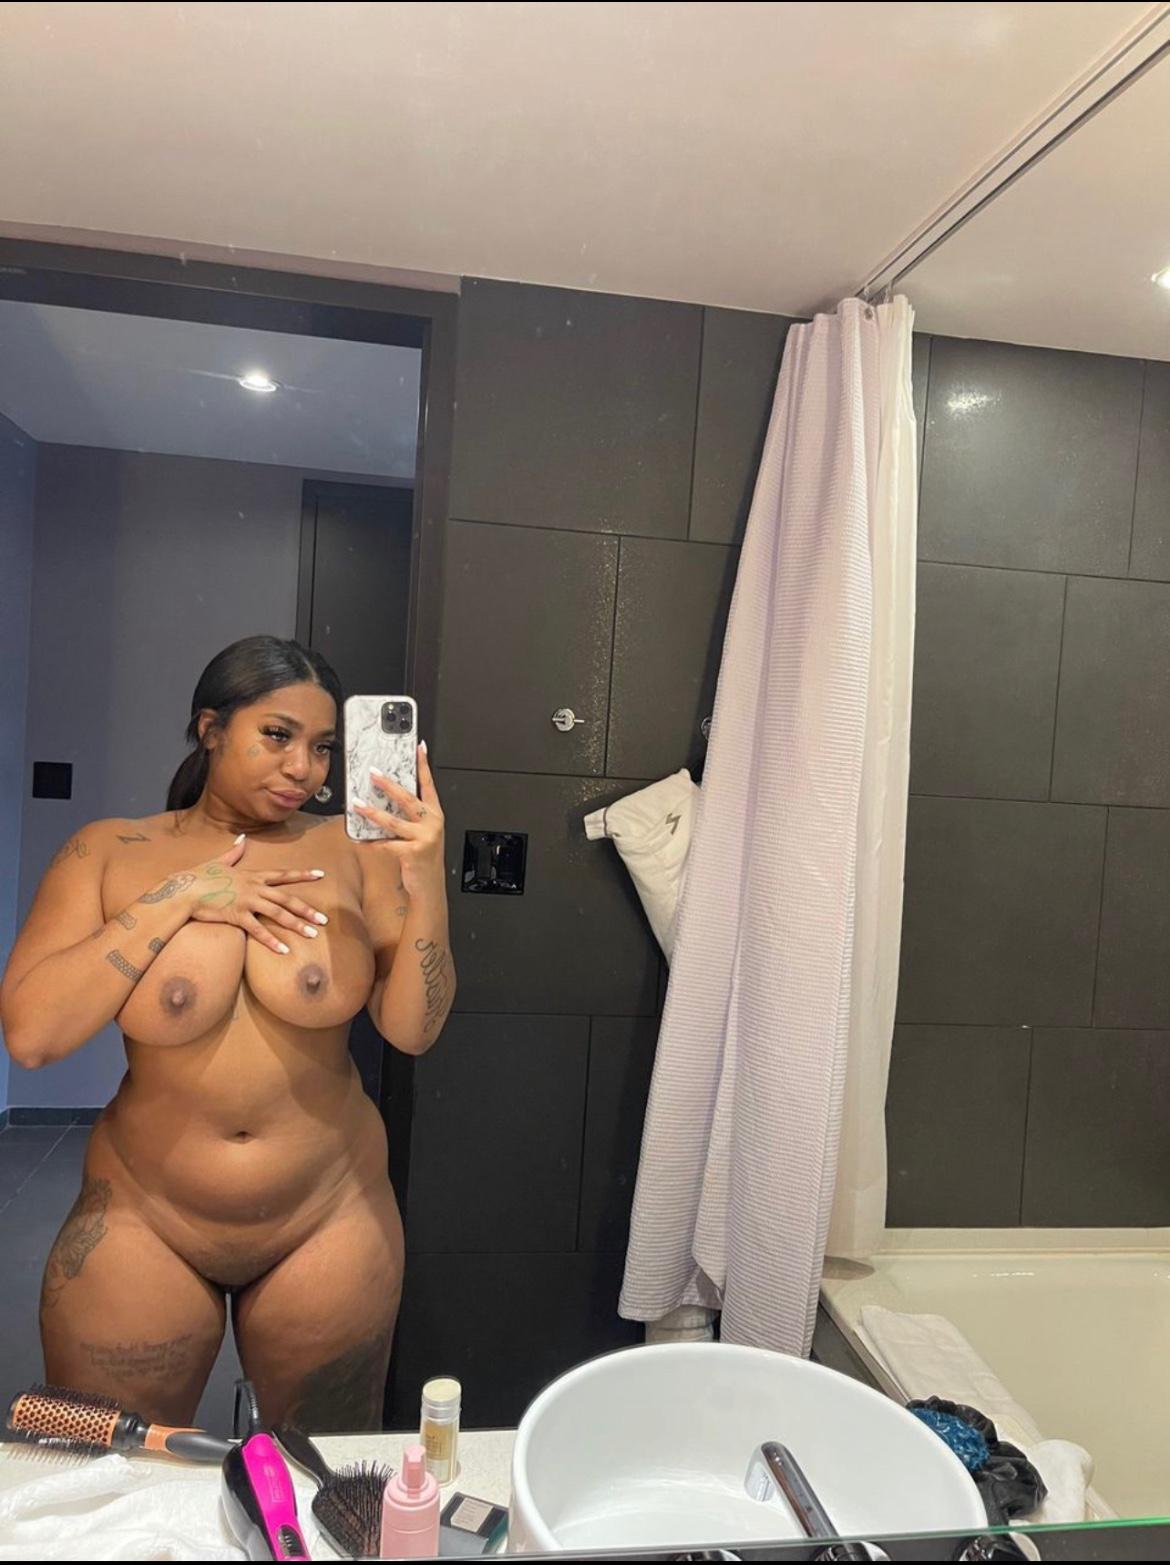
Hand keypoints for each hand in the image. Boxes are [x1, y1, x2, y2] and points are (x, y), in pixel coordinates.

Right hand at [183, 835, 328, 954]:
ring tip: (312, 935)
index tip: (321, 874)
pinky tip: (284, 950)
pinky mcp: (237, 915)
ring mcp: (247, 901)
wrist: (184, 889)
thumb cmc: (199, 876)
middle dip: (307, 909)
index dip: (303, 875)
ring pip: (278, 914)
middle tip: (324, 919)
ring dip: (296, 925)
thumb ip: (234, 852)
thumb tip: (241, 838)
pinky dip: (272, 940)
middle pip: (287, 898)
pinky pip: (258, 930)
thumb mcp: (219, 861)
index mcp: (253, 875)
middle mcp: (254, 888)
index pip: (283, 875)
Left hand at [352, 744, 445, 901]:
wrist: (429, 886)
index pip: (428, 784)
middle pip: (407, 798)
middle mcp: (432, 823)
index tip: (419, 747)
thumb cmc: (423, 857)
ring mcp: (424, 837)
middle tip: (373, 774)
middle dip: (388, 785)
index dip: (423, 765)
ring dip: (372, 812)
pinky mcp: (413, 852)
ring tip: (357, 804)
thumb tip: (383, 799)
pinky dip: (371, 842)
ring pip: (393, 820)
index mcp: (434, 814)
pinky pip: (386, 844)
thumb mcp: (421, 832)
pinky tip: (359, 839)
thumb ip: (408, 816)